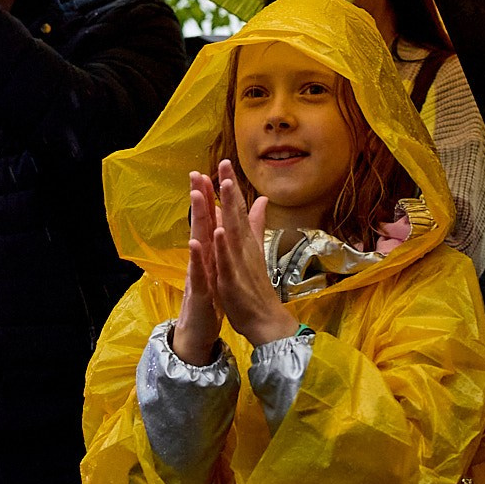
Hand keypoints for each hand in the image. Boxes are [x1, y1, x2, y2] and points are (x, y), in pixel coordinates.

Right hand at [169, 172, 225, 364]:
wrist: (199, 329)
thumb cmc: (212, 296)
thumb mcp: (222, 267)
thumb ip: (225, 244)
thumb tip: (228, 223)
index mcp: (210, 252)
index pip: (211, 218)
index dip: (212, 195)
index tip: (212, 169)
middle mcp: (202, 258)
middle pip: (201, 223)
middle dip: (200, 198)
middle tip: (196, 172)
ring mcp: (199, 273)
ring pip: (198, 242)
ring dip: (197, 219)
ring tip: (196, 195)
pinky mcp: (200, 290)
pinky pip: (199, 271)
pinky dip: (198, 256)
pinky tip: (196, 241)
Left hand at [207, 163, 294, 346]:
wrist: (266, 321)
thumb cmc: (256, 287)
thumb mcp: (254, 252)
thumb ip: (255, 225)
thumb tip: (261, 200)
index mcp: (245, 242)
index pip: (237, 208)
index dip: (231, 186)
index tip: (224, 162)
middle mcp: (243, 248)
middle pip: (236, 214)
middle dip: (229, 188)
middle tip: (224, 164)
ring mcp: (238, 263)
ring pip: (232, 232)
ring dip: (227, 209)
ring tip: (222, 187)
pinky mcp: (232, 280)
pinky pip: (226, 261)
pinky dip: (223, 246)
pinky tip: (218, 231)